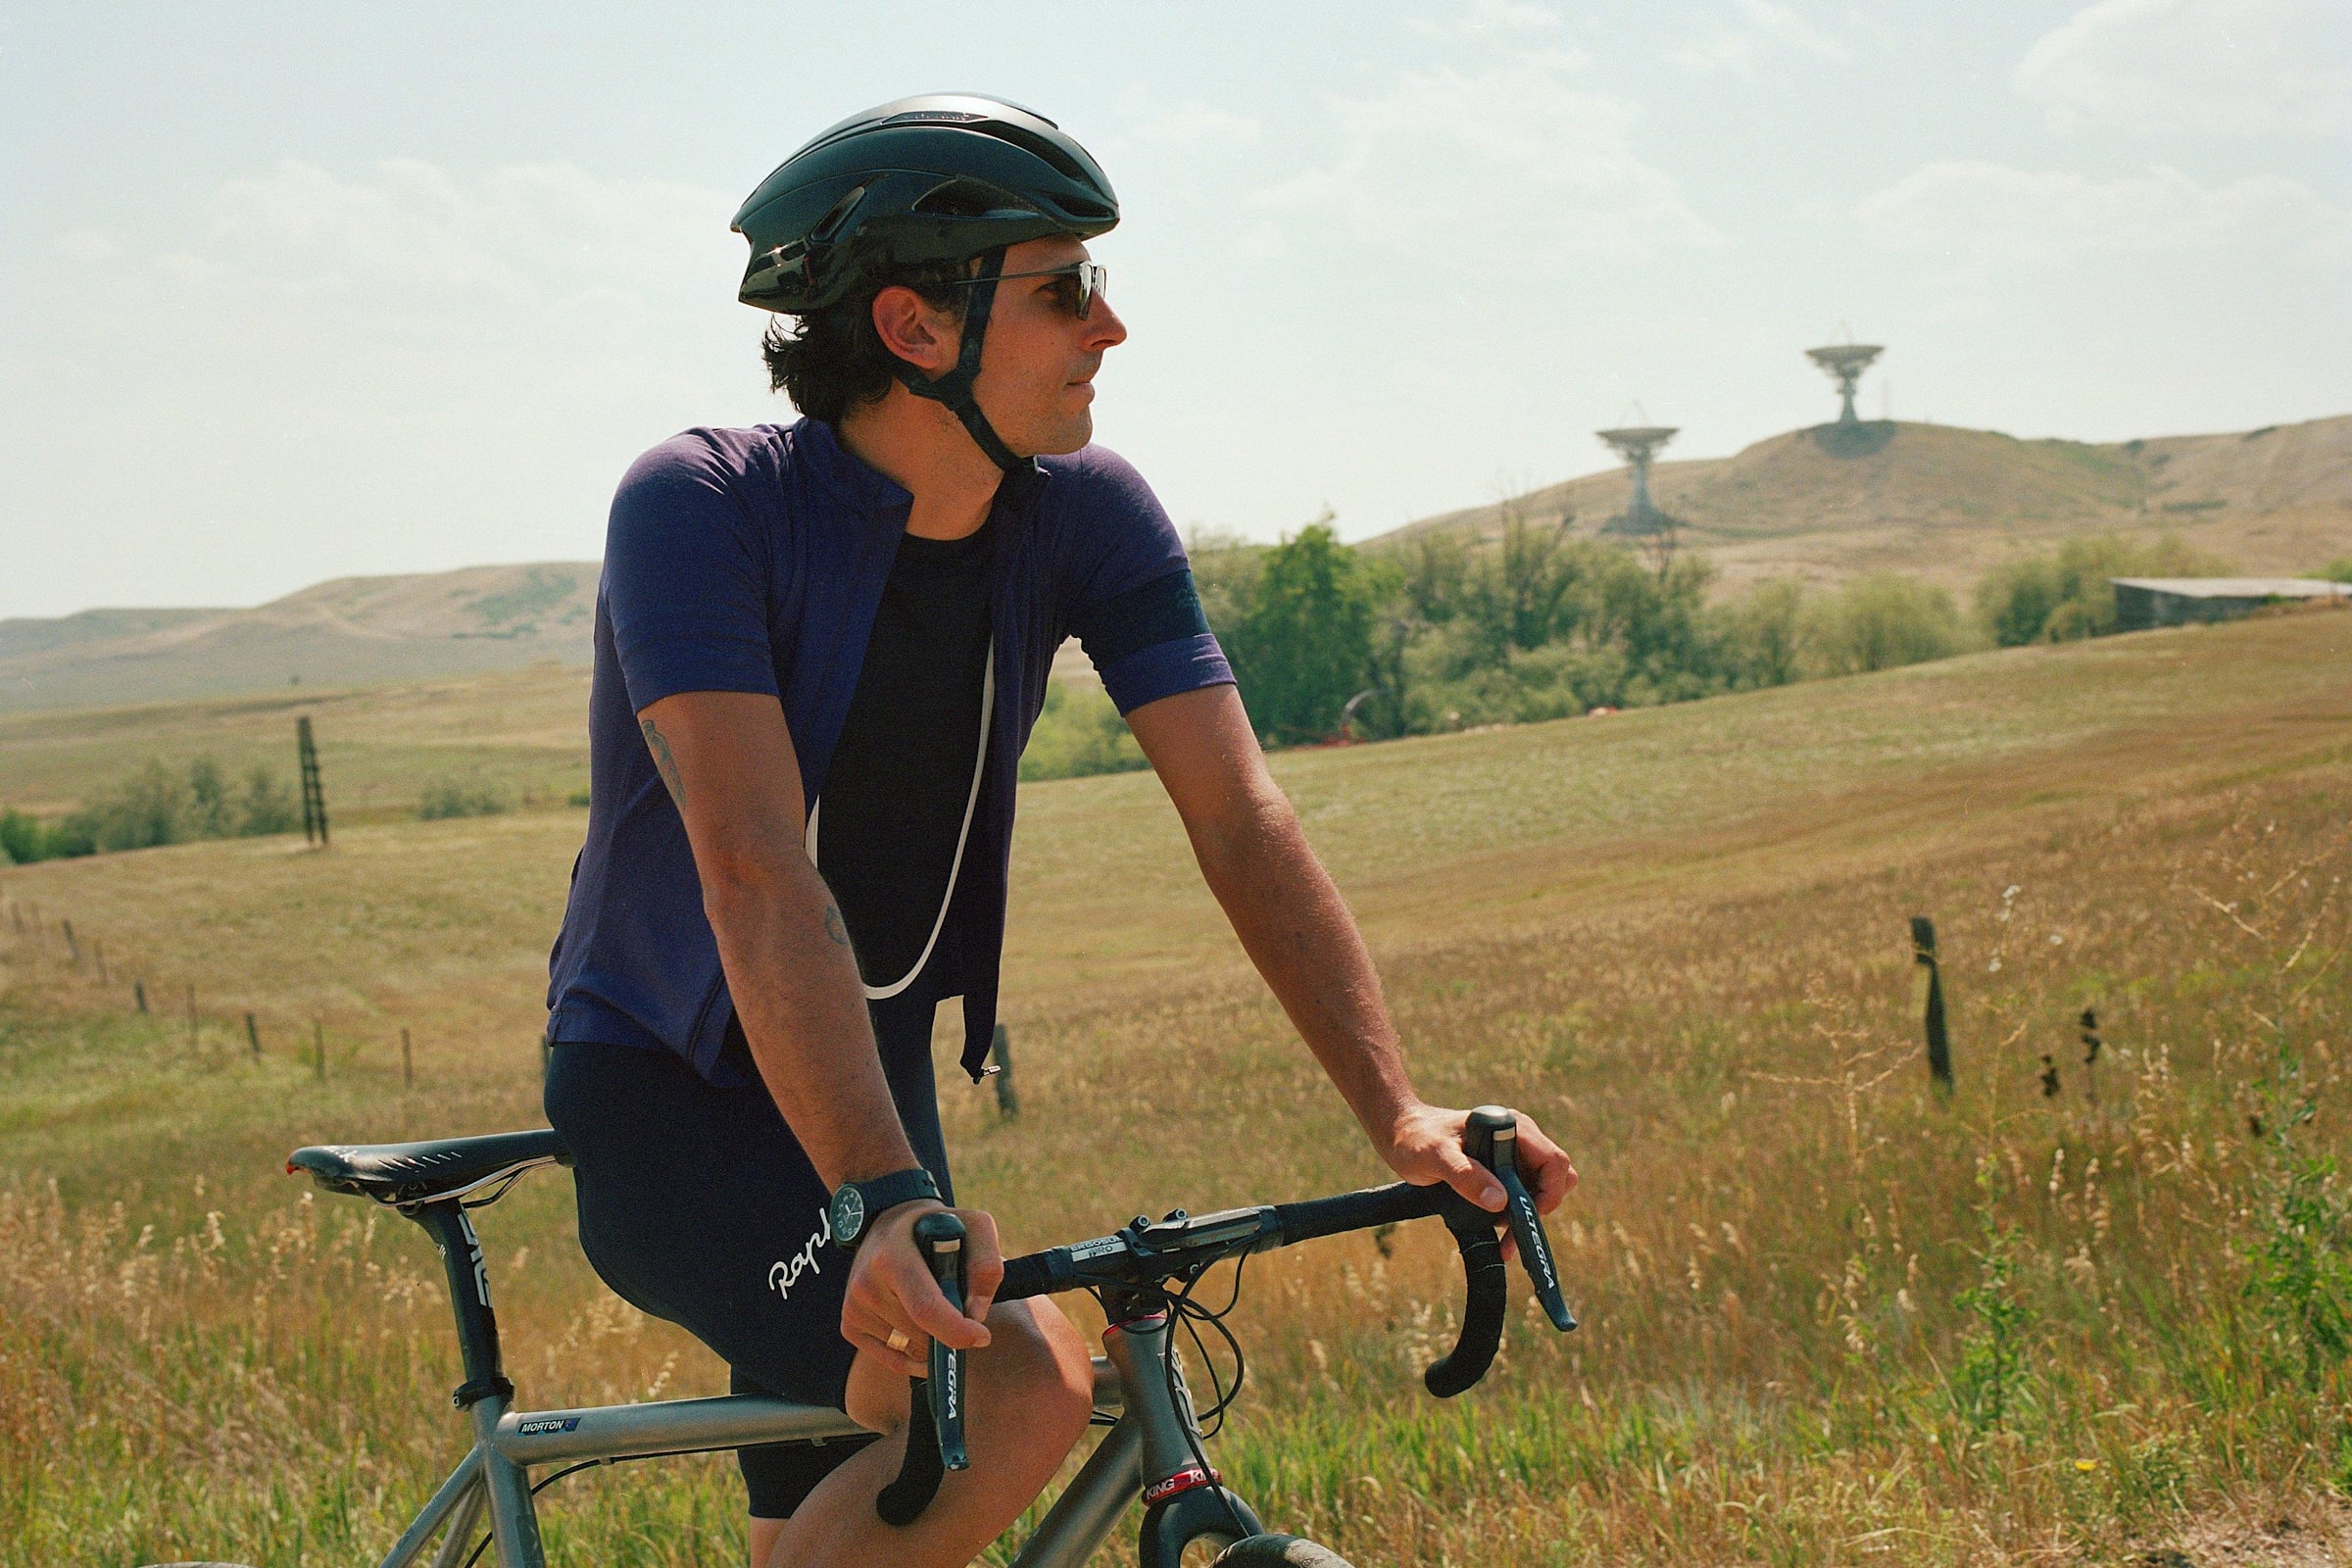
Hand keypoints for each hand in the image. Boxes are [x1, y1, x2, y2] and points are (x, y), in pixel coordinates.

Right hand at [838, 1200, 1006, 1378]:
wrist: (887, 1224)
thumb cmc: (937, 1229)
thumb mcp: (973, 1226)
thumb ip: (986, 1265)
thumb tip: (975, 1314)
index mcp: (893, 1258)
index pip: (925, 1307)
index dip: (955, 1330)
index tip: (981, 1337)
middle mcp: (866, 1284)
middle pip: (922, 1335)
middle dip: (948, 1330)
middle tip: (954, 1302)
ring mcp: (854, 1307)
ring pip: (911, 1349)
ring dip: (931, 1338)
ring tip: (930, 1302)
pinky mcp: (850, 1325)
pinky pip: (893, 1360)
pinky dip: (915, 1354)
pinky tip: (920, 1326)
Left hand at [1377, 1102, 1577, 1252]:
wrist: (1401, 1133)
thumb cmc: (1416, 1139)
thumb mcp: (1436, 1158)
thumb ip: (1466, 1176)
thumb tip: (1499, 1201)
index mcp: (1512, 1128)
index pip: (1554, 1161)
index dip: (1550, 1192)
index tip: (1528, 1215)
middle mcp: (1520, 1139)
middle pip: (1556, 1177)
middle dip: (1541, 1207)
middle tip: (1512, 1229)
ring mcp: (1513, 1153)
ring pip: (1541, 1189)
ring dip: (1528, 1215)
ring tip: (1504, 1238)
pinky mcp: (1503, 1168)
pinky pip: (1524, 1194)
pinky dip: (1518, 1215)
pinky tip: (1500, 1232)